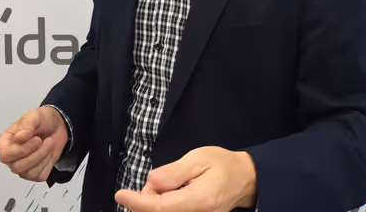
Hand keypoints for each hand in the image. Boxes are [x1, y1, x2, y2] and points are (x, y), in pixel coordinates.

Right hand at [0, 106, 67, 181]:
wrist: (57, 125)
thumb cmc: (42, 120)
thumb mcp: (34, 115)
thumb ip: (26, 125)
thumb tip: (19, 137)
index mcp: (4, 142)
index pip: (6, 155)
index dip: (22, 150)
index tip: (36, 139)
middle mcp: (11, 156)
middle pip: (17, 167)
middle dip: (37, 154)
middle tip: (45, 140)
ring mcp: (21, 166)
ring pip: (29, 173)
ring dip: (44, 157)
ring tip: (48, 143)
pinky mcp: (33, 173)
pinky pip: (40, 176)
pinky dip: (48, 164)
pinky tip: (48, 153)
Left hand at [114, 146, 256, 211]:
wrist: (245, 179)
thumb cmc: (223, 164)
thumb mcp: (199, 158)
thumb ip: (174, 172)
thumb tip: (152, 182)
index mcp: (199, 200)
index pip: (160, 208)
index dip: (137, 202)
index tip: (121, 194)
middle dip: (147, 199)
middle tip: (159, 180)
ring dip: (154, 205)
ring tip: (169, 185)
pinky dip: (163, 208)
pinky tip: (170, 196)